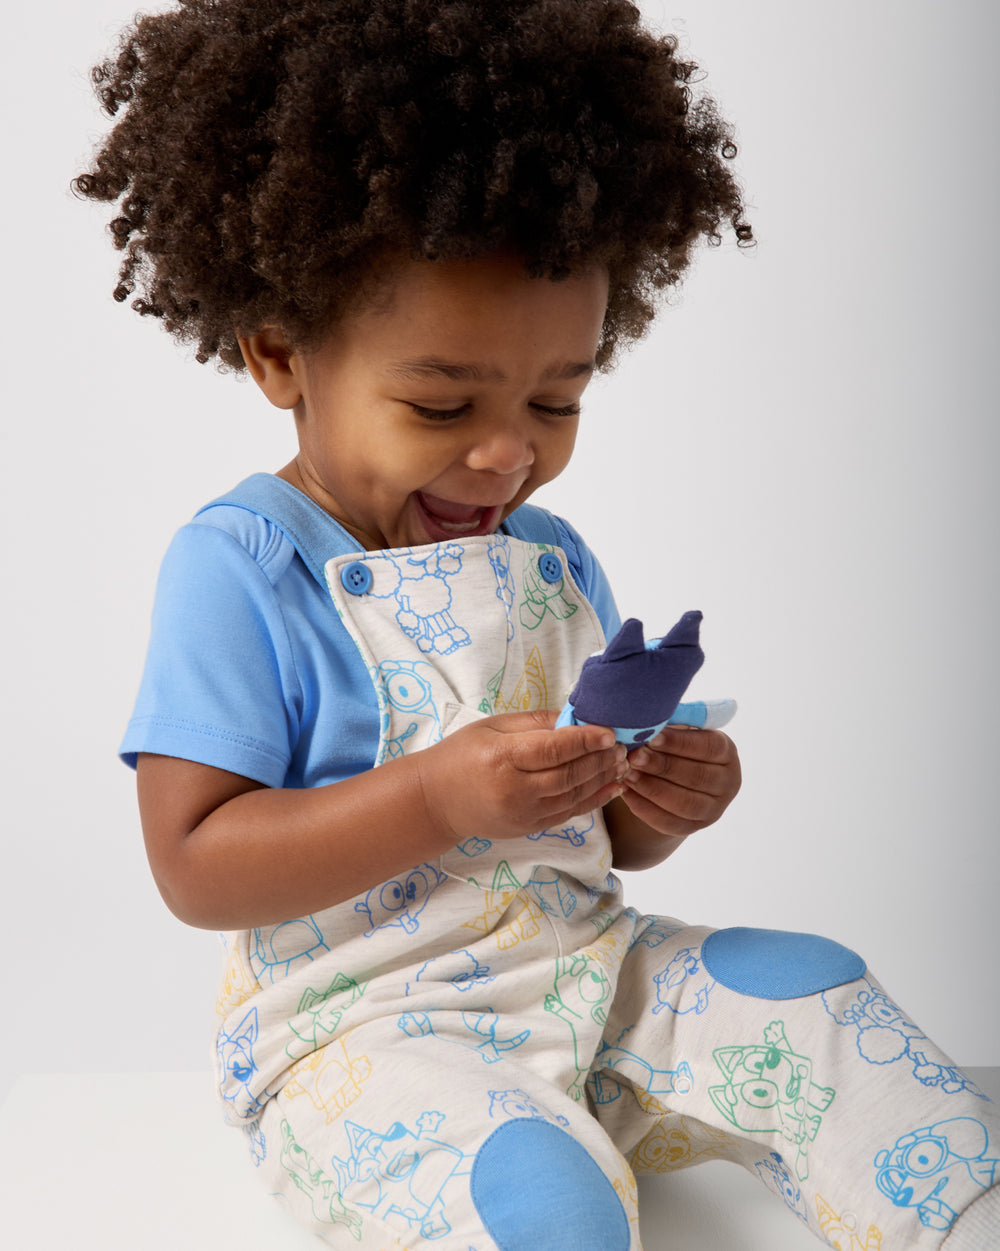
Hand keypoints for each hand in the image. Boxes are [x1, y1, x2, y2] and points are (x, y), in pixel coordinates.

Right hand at [416, 710, 626, 845]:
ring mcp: (522, 813)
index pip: (553, 750)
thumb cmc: (462, 755)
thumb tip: (575, 717)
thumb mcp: (492, 726)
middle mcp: (514, 790)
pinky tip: (611, 786)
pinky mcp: (528, 827)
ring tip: (622, 762)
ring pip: (573, 796)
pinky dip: (593, 800)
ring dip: (602, 779)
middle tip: (623, 746)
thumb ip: (535, 723)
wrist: (436, 801)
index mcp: (502, 758)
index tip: (609, 732)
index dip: (585, 740)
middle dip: (600, 760)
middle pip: (568, 775)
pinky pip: (568, 814)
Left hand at [619, 726, 740, 837]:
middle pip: (696, 776)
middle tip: (633, 757)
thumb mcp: (677, 730)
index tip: (652, 737)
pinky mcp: (694, 827)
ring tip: (627, 774)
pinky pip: (669, 822)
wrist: (675, 778)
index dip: (679, 743)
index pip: (708, 747)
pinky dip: (645, 808)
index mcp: (727, 752)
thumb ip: (669, 725)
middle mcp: (728, 782)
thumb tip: (647, 718)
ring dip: (652, 788)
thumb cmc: (673, 744)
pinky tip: (626, 792)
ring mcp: (714, 809)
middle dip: (662, 766)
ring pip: (684, 803)